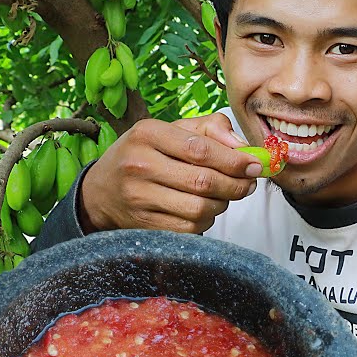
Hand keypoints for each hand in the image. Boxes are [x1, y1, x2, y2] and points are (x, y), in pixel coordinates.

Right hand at [79, 113, 260, 233]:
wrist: (101, 190)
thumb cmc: (145, 154)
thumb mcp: (171, 130)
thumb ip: (210, 129)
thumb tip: (243, 146)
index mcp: (147, 134)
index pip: (201, 149)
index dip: (235, 160)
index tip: (255, 165)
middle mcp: (139, 165)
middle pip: (203, 181)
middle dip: (236, 185)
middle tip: (249, 184)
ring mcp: (138, 198)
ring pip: (200, 208)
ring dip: (223, 204)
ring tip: (225, 195)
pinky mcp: (144, 225)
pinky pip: (190, 228)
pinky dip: (207, 221)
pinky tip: (206, 209)